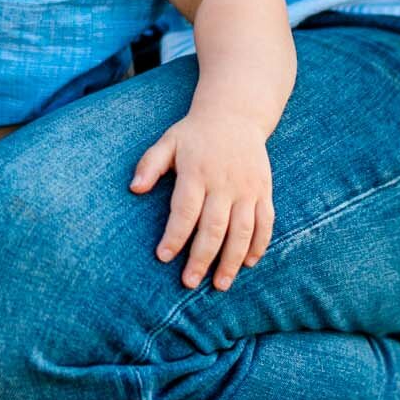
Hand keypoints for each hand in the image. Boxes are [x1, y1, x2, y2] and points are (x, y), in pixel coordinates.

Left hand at [130, 108, 274, 291]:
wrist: (235, 115)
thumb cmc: (195, 134)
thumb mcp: (168, 141)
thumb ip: (150, 164)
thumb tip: (134, 188)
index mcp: (197, 171)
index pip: (185, 210)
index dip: (174, 236)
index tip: (163, 257)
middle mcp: (224, 182)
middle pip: (214, 227)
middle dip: (201, 258)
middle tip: (189, 282)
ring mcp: (247, 188)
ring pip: (242, 230)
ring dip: (232, 260)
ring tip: (220, 284)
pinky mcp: (264, 191)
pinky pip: (265, 222)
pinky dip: (259, 245)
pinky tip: (248, 263)